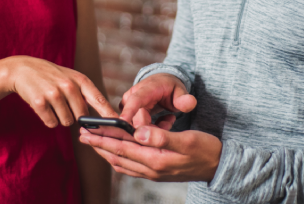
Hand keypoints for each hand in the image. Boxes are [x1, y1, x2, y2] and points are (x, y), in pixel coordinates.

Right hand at [5, 56, 116, 127]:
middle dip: (74, 116)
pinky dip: (48, 119)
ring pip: (66, 122)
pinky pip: (51, 123)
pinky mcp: (40, 102)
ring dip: (60, 117)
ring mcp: (54, 94)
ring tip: (52, 102)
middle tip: (63, 104)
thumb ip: (84, 94)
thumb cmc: (51, 76)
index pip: (99, 100)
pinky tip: (43, 106)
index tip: (122, 125)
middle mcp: (69, 86)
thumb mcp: (70, 78)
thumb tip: (102, 117)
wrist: (23, 69)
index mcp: (80, 80)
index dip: (110, 115)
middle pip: (81, 117)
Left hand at [79, 124, 221, 181]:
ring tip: (94, 142)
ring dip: (107, 151)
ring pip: (123, 162)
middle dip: (99, 145)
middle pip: (118, 156)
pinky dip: (120, 157)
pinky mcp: (158, 170)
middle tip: (82, 135)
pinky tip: (117, 151)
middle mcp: (152, 169)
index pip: (122, 148)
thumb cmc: (206, 149)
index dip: (102, 139)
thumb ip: (160, 136)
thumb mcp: (186, 140)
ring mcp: (154, 172)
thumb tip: (137, 130)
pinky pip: (132, 166)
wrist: (220, 166)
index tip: (86, 132)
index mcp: (156, 160)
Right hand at [119, 74, 196, 128]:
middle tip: (169, 122)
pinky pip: (136, 128)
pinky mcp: (127, 114)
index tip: (124, 123)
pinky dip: (150, 130)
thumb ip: (184, 98)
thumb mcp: (180, 91)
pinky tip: (162, 122)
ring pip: (135, 126)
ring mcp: (127, 105)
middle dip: (153, 128)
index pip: (135, 101)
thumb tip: (190, 102)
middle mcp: (132, 96)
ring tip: (168, 120)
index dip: (129, 112)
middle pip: (135, 120)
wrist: (163, 84)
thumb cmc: (171, 88)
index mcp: (145, 89)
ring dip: (153, 129)